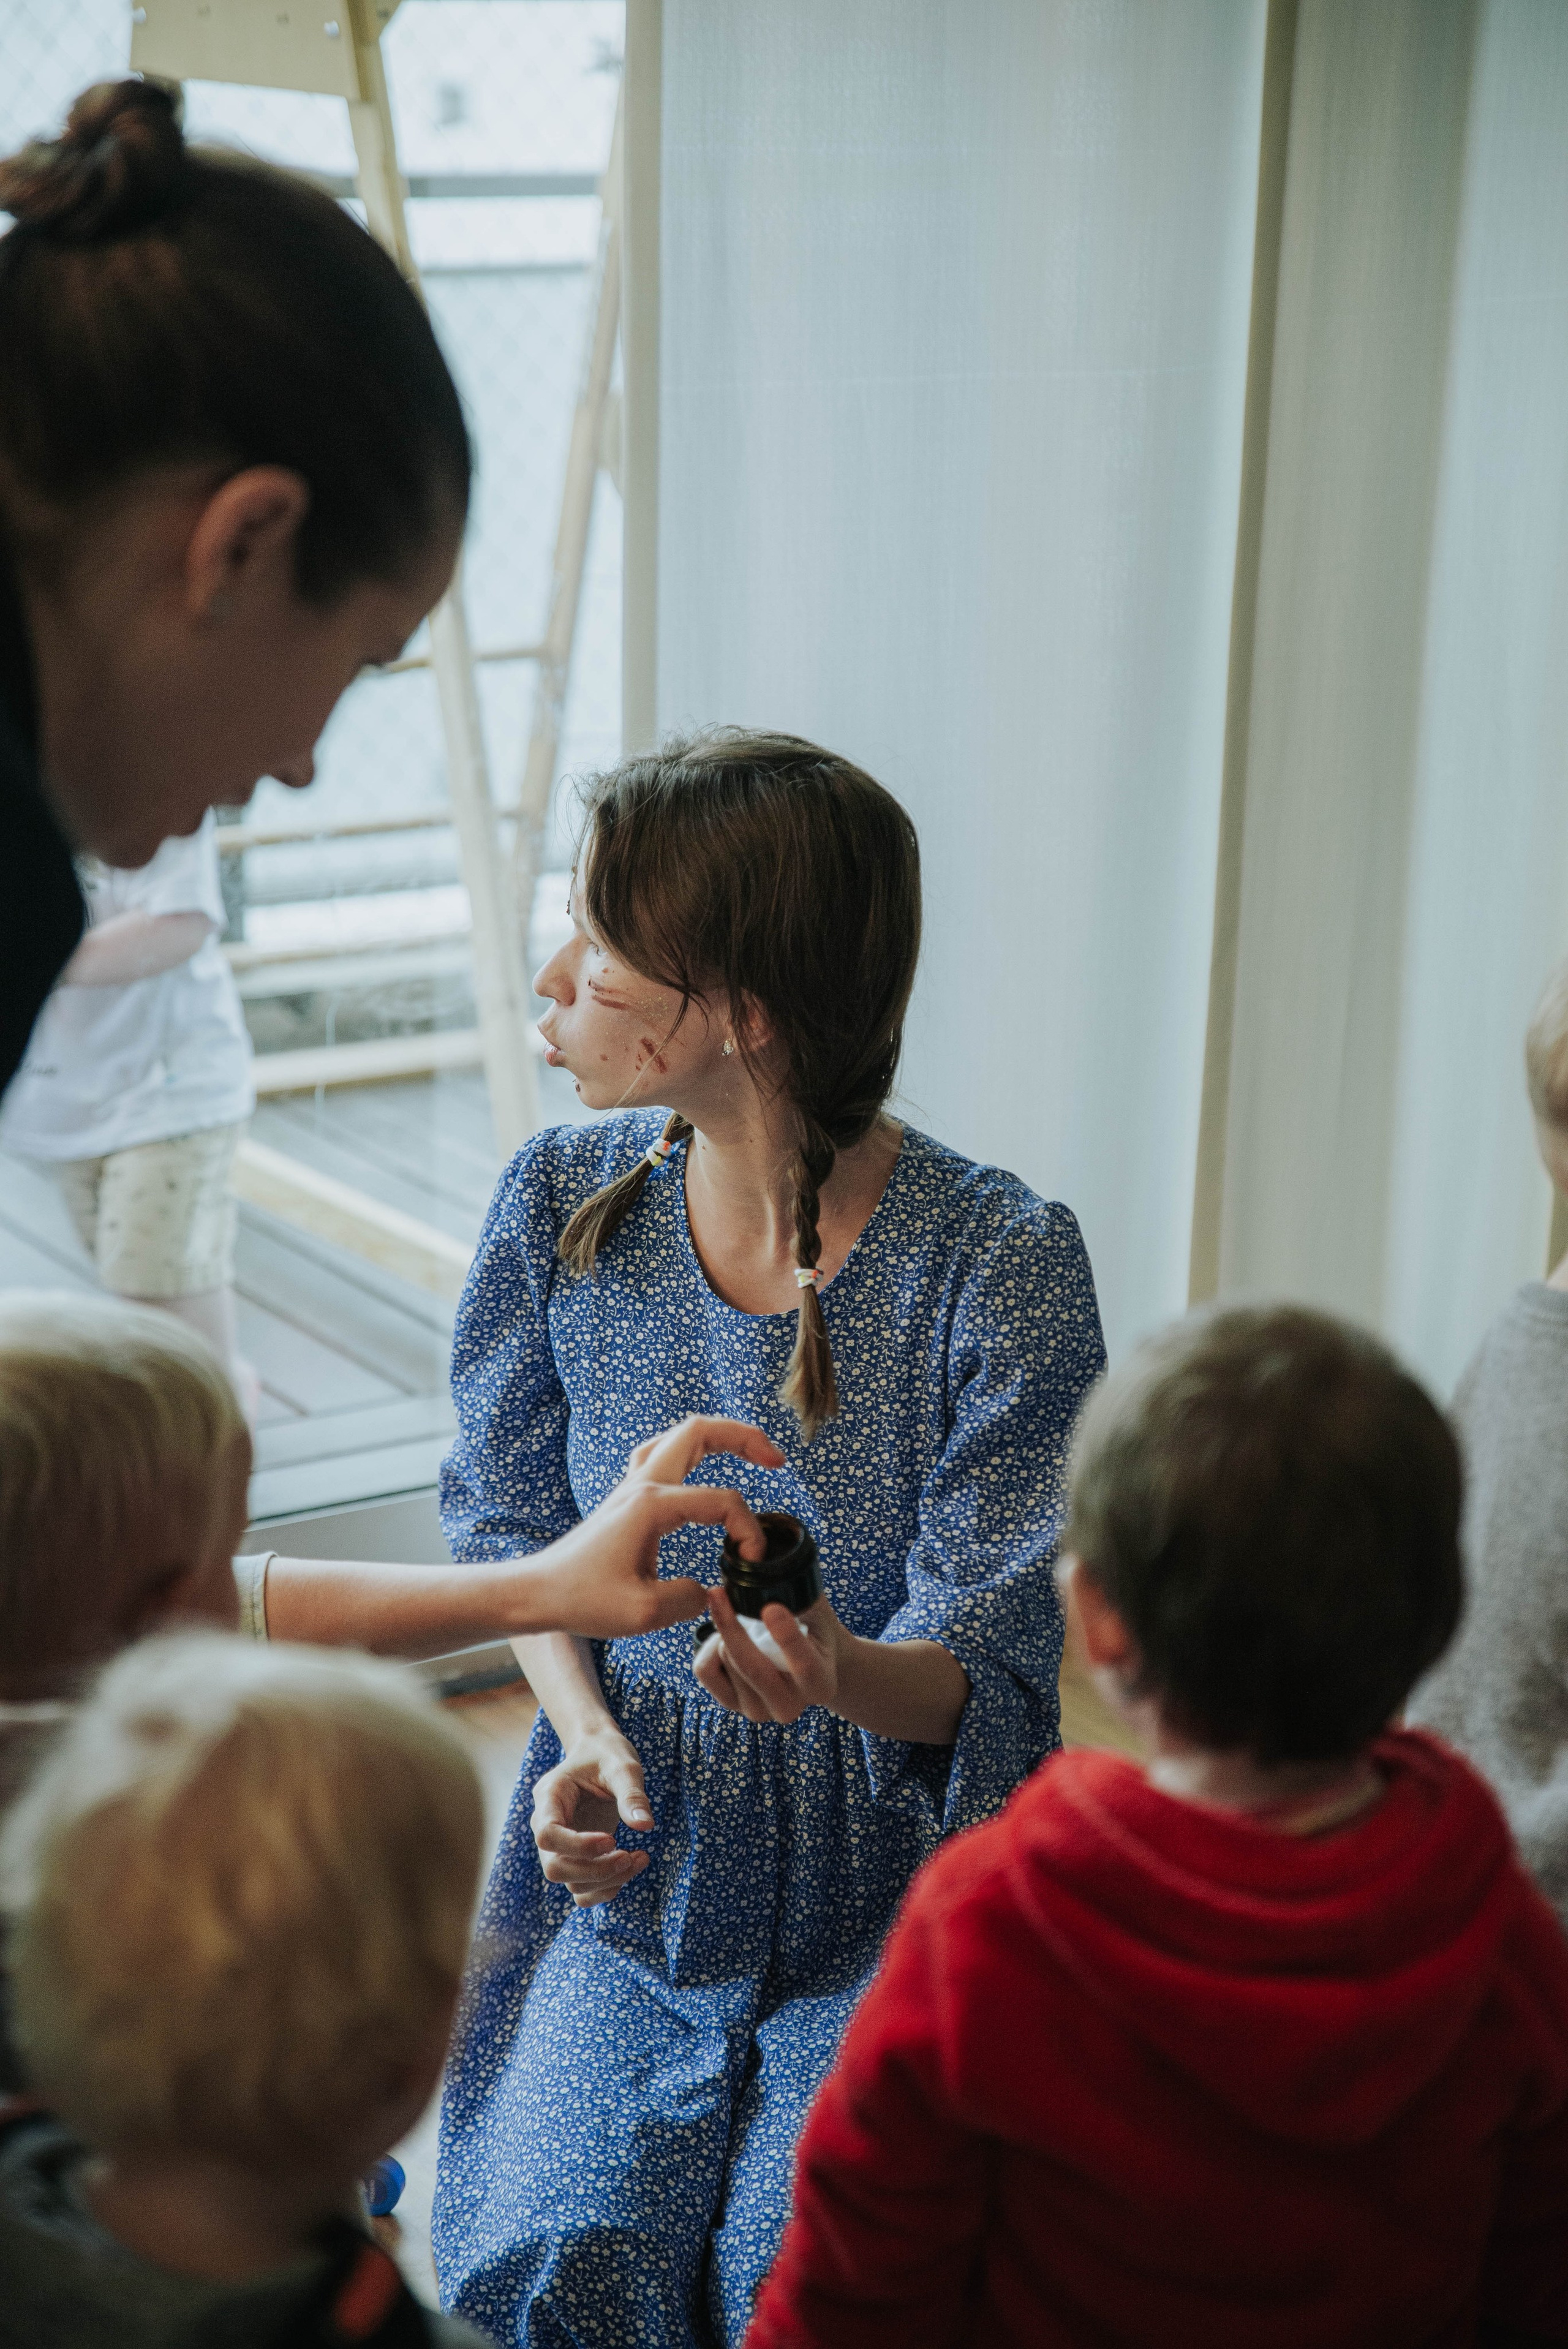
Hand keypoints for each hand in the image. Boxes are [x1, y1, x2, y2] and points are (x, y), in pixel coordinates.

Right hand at [531, 1724, 652, 1905]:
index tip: (612, 1839)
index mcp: (549, 1796)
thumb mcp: (622, 1765)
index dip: (578, 1846)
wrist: (599, 1753)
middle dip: (595, 1870)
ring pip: (569, 1882)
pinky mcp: (575, 1856)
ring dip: (606, 1881)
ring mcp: (559, 1844)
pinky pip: (581, 1888)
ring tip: (640, 1858)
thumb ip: (631, 1793)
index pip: (548, 1835)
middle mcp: (547, 1824)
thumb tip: (645, 1826)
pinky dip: (605, 1889)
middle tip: (629, 1856)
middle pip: (554, 1867)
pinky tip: (630, 1868)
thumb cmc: (607, 1754)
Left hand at [532, 1415, 779, 1638]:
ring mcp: (632, 1485)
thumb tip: (712, 1589)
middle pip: (699, 1430)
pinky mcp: (627, 1496)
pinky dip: (692, 1450)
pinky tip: (702, 1467)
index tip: (751, 1561)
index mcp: (652, 1505)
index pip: (721, 1501)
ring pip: (681, 1435)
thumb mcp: (645, 1614)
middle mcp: (643, 1484)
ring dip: (720, 1436)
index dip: (748, 1530)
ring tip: (753, 1452)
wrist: (539, 1593)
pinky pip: (663, 1452)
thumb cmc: (583, 1600)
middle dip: (745, 1438)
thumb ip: (691, 1599)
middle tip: (777, 1461)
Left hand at [693, 1584, 845, 1723]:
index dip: (787, 1638)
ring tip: (739, 1619)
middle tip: (718, 1591)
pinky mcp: (730, 1705)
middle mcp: (790, 1707)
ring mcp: (759, 1712)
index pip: (805, 1665)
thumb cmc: (813, 1627)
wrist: (808, 1660)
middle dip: (732, 1626)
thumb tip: (769, 1567)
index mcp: (821, 1684)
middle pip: (753, 1667)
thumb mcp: (817, 1610)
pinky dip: (708, 1646)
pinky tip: (725, 1638)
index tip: (771, 1608)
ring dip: (725, 1632)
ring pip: (726, 1662)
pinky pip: (705, 1669)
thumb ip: (801, 1595)